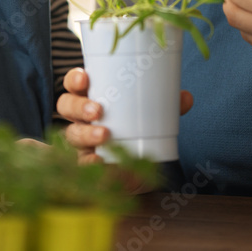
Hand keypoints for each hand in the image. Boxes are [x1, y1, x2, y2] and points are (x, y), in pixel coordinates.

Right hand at [56, 68, 192, 164]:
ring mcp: (79, 144)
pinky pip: (80, 164)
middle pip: (66, 107)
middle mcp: (79, 119)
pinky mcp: (85, 166)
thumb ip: (165, 107)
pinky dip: (89, 162)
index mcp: (90, 98)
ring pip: (71, 134)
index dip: (74, 79)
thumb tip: (185, 97)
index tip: (84, 78)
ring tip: (104, 135)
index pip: (73, 84)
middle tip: (98, 110)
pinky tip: (99, 161)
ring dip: (85, 134)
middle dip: (79, 106)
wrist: (134, 172)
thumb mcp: (150, 117)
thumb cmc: (134, 132)